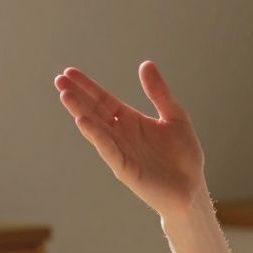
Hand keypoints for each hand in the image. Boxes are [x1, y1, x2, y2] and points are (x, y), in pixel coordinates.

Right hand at [55, 62, 206, 215]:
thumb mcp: (174, 116)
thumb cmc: (183, 156)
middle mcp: (121, 135)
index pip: (103, 100)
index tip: (69, 72)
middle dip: (77, 96)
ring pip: (96, 129)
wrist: (193, 188)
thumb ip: (159, 92)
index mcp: (130, 121)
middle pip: (94, 112)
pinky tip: (83, 122)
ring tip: (66, 96)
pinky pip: (108, 150)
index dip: (88, 86)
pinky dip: (96, 136)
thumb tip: (145, 64)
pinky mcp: (126, 169)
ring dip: (80, 112)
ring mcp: (121, 152)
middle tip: (59, 80)